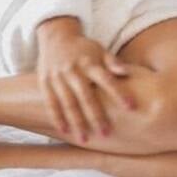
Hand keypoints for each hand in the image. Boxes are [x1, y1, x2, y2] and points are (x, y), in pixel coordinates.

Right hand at [36, 24, 134, 142]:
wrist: (56, 36)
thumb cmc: (83, 48)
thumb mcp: (99, 50)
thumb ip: (113, 63)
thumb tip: (126, 73)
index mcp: (90, 62)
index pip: (107, 79)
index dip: (119, 93)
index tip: (131, 107)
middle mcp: (73, 70)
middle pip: (86, 96)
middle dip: (96, 116)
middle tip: (106, 134)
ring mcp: (58, 76)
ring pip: (68, 103)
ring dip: (76, 122)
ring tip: (85, 139)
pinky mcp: (45, 82)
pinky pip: (51, 103)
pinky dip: (57, 117)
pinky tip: (65, 131)